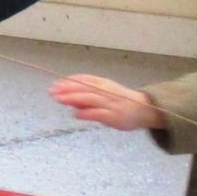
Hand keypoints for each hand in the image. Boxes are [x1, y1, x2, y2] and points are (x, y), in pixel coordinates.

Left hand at [49, 74, 163, 131]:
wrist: (144, 109)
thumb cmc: (120, 101)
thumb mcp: (104, 93)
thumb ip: (86, 95)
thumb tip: (67, 98)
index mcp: (103, 84)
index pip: (84, 80)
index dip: (69, 81)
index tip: (55, 84)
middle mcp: (106, 91)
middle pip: (84, 88)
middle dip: (67, 89)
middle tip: (52, 91)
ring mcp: (110, 103)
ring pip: (90, 98)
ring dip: (73, 98)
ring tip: (59, 99)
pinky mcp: (114, 116)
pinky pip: (99, 114)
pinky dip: (87, 113)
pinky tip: (76, 115)